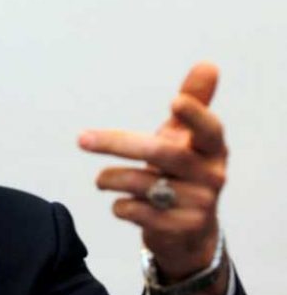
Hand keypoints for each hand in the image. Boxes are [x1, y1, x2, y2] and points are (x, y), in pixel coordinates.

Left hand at [78, 63, 228, 294]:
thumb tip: (207, 63)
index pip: (209, 129)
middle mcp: (211, 176)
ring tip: (100, 179)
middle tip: (82, 138)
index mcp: (212, 149)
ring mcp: (199, 204)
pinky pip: (138, 211)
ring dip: (111, 178)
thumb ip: (193, 103)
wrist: (188, 231)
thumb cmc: (182, 172)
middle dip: (117, 143)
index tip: (174, 101)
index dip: (195, 115)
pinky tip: (120, 204)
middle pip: (163, 153)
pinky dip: (120, 206)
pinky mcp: (180, 228)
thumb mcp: (185, 139)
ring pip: (144, 184)